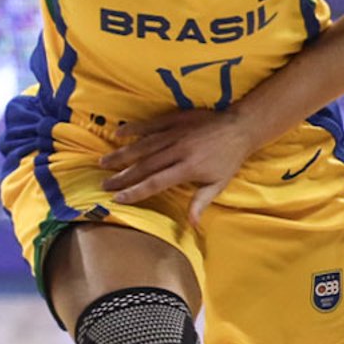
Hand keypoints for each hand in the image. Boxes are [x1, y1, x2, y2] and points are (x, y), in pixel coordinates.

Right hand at [99, 110, 256, 224]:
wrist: (240, 127)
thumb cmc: (229, 160)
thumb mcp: (218, 184)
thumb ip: (201, 202)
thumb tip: (191, 224)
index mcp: (187, 168)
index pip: (155, 182)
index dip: (135, 192)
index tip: (118, 199)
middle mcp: (178, 150)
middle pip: (144, 165)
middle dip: (122, 176)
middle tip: (103, 185)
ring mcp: (175, 133)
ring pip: (143, 145)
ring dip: (122, 154)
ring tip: (104, 163)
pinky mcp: (176, 119)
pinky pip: (151, 124)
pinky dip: (134, 128)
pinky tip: (119, 133)